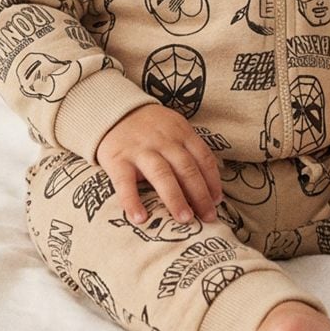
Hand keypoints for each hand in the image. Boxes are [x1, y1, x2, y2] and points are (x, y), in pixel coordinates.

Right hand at [96, 104, 222, 225]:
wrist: (112, 112)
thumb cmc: (150, 127)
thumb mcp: (174, 128)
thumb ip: (188, 149)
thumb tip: (209, 183)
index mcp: (181, 132)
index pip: (203, 157)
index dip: (212, 181)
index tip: (217, 201)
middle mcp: (163, 141)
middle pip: (186, 168)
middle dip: (200, 194)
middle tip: (208, 217)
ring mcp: (140, 150)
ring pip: (162, 175)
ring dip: (175, 199)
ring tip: (185, 219)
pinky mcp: (117, 160)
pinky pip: (125, 183)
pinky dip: (132, 201)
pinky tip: (140, 218)